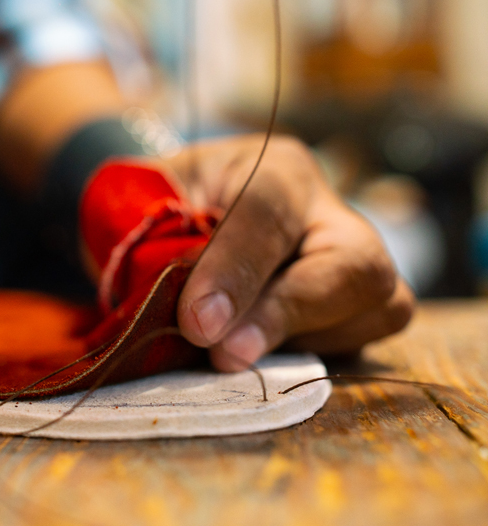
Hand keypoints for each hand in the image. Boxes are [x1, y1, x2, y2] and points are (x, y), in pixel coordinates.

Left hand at [167, 135, 414, 371]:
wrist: (191, 216)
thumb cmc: (166, 208)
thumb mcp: (148, 206)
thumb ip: (159, 245)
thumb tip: (190, 317)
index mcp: (273, 169)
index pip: (268, 212)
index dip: (235, 271)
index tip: (198, 322)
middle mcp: (329, 208)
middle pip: (354, 263)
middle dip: (285, 315)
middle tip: (224, 354)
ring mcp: (357, 256)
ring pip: (377, 306)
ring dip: (297, 341)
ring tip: (231, 347)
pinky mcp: (365, 306)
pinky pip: (362, 342)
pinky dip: (309, 356)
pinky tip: (259, 351)